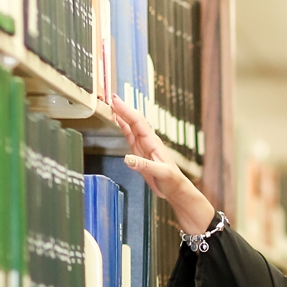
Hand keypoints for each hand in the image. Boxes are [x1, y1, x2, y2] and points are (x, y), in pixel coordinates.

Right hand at [111, 96, 215, 234]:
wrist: (175, 190)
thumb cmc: (171, 181)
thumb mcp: (160, 174)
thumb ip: (144, 165)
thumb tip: (127, 158)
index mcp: (152, 142)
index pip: (137, 122)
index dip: (126, 111)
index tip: (115, 100)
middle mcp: (148, 141)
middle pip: (133, 120)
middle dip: (123, 108)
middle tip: (111, 96)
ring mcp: (144, 146)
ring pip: (131, 126)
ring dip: (122, 115)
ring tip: (112, 105)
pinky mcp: (140, 153)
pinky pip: (130, 136)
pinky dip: (123, 127)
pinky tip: (118, 121)